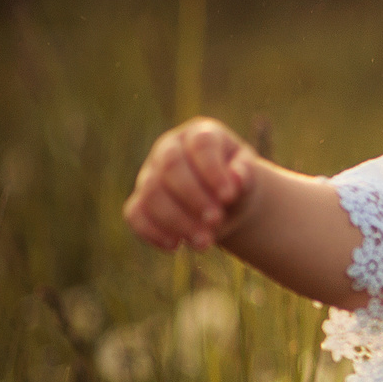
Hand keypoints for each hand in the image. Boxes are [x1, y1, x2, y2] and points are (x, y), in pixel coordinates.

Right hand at [125, 119, 256, 251]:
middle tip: (215, 220)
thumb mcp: (248, 177)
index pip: (201, 145)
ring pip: (151, 194)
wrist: (226, 202)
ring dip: (177, 221)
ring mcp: (150, 174)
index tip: (229, 196)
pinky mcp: (140, 201)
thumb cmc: (238, 183)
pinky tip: (175, 246)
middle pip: (170, 168)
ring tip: (204, 242)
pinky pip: (134, 214)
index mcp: (199, 135)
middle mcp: (169, 149)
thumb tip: (238, 178)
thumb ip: (245, 175)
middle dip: (193, 197)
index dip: (212, 170)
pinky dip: (152, 232)